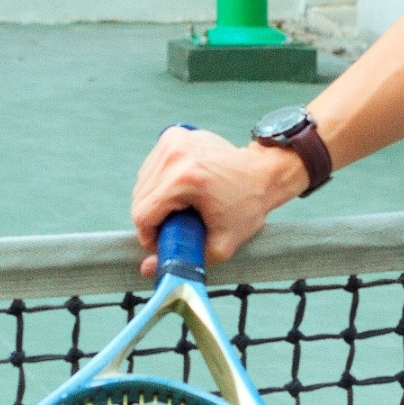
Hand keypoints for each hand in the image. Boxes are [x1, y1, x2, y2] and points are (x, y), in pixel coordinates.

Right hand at [129, 125, 307, 276]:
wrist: (264, 173)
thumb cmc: (247, 207)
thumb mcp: (222, 244)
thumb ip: (183, 259)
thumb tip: (146, 269)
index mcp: (185, 178)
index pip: (143, 214)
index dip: (149, 236)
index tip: (165, 242)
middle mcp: (176, 154)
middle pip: (140, 198)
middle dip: (153, 219)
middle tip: (176, 227)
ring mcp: (173, 140)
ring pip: (142, 182)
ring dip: (154, 200)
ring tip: (180, 208)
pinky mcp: (173, 135)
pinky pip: (151, 167)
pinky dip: (159, 183)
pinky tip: (180, 190)